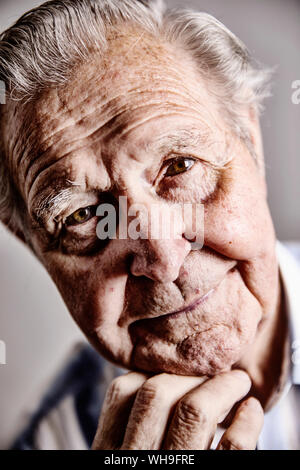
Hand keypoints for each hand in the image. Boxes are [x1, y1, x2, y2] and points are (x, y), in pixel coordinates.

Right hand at [92, 369, 263, 449]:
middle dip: (190, 373)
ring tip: (238, 382)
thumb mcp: (126, 462)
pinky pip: (232, 448)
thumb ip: (133, 434)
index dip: (153, 373)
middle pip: (157, 393)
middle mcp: (135, 464)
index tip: (179, 371)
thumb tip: (163, 384)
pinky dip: (247, 421)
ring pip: (194, 412)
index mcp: (109, 458)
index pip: (121, 393)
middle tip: (214, 369)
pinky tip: (251, 410)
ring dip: (223, 386)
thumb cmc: (151, 469)